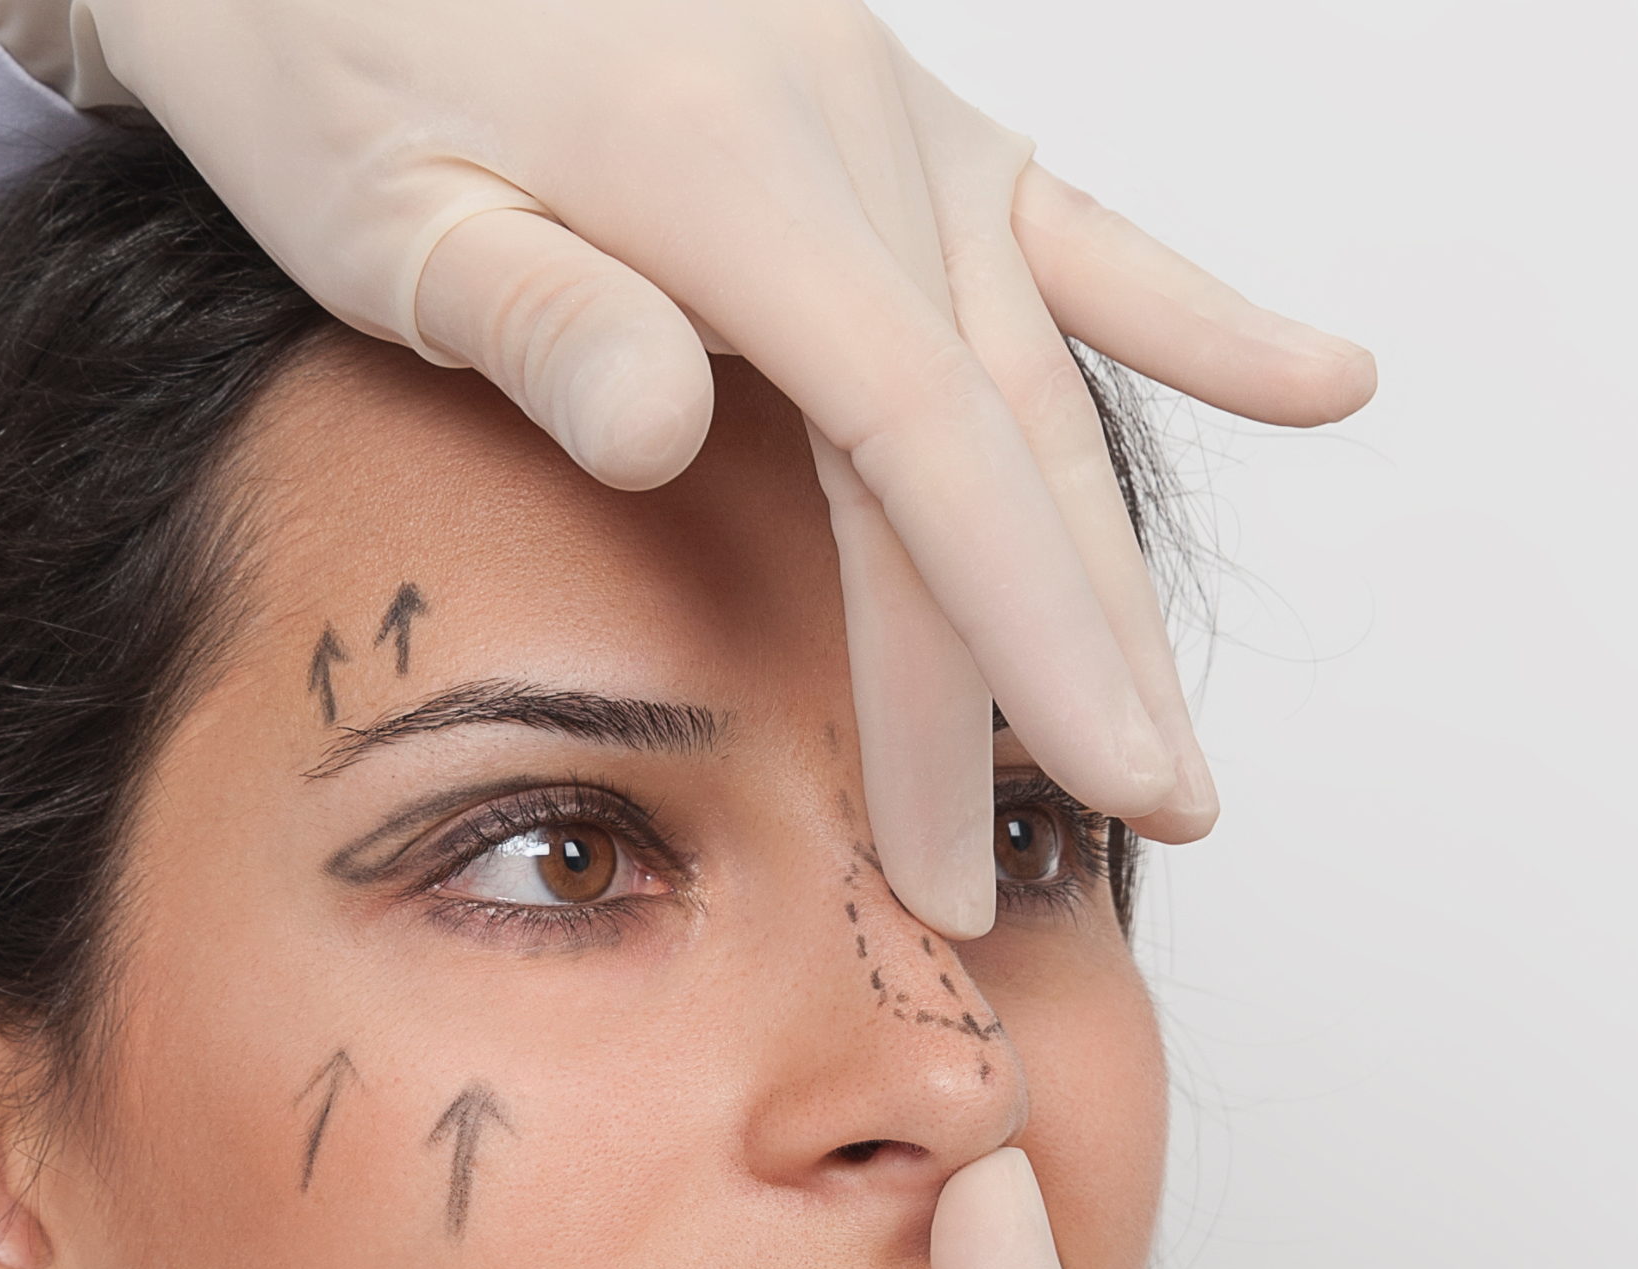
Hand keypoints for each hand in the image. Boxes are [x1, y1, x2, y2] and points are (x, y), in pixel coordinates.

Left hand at [60, 0, 1375, 935]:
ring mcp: (880, 116)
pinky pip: (1058, 227)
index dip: (1014, 637)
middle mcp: (846, 136)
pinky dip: (1182, 316)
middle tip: (1146, 822)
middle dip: (1067, 648)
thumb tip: (670, 435)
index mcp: (726, 178)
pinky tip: (1324, 383)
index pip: (923, 450)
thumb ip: (535, 315)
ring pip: (1035, 369)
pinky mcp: (877, 115)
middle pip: (995, 438)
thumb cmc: (313, 41)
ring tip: (1168, 721)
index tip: (1082, 789)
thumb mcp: (378, 201)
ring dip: (1105, 557)